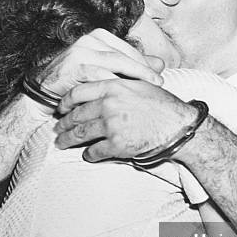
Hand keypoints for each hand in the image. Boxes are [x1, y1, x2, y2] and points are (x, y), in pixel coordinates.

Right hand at [38, 28, 163, 96]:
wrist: (43, 91)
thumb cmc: (78, 81)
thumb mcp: (106, 71)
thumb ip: (131, 66)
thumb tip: (161, 64)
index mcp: (98, 37)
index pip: (128, 48)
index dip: (144, 62)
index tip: (159, 75)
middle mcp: (89, 40)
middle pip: (123, 55)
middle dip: (143, 69)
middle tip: (159, 83)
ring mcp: (80, 51)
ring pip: (113, 63)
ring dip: (132, 77)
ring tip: (147, 89)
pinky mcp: (73, 66)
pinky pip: (98, 76)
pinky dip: (113, 85)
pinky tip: (124, 94)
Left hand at [54, 78, 197, 159]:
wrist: (178, 126)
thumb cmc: (162, 105)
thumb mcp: (139, 84)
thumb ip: (118, 81)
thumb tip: (102, 80)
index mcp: (113, 86)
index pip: (78, 92)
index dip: (66, 102)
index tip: (61, 108)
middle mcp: (109, 105)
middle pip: (76, 115)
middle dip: (64, 124)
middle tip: (57, 129)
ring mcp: (111, 125)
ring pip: (80, 134)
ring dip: (68, 140)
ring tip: (62, 143)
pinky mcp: (117, 145)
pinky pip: (94, 151)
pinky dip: (89, 155)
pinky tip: (87, 155)